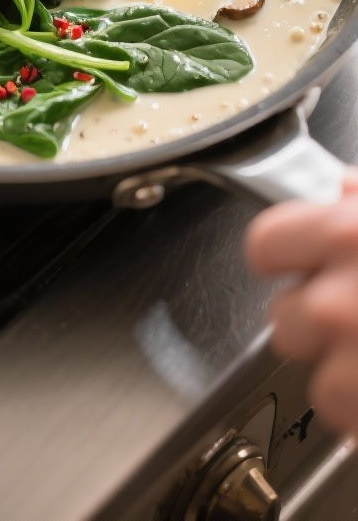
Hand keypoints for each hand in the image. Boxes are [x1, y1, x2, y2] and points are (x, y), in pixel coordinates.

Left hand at [245, 174, 357, 439]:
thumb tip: (337, 191)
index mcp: (348, 235)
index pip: (262, 244)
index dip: (282, 256)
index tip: (297, 261)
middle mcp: (341, 301)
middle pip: (283, 318)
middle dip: (316, 320)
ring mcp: (356, 359)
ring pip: (315, 379)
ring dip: (344, 372)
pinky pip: (346, 418)